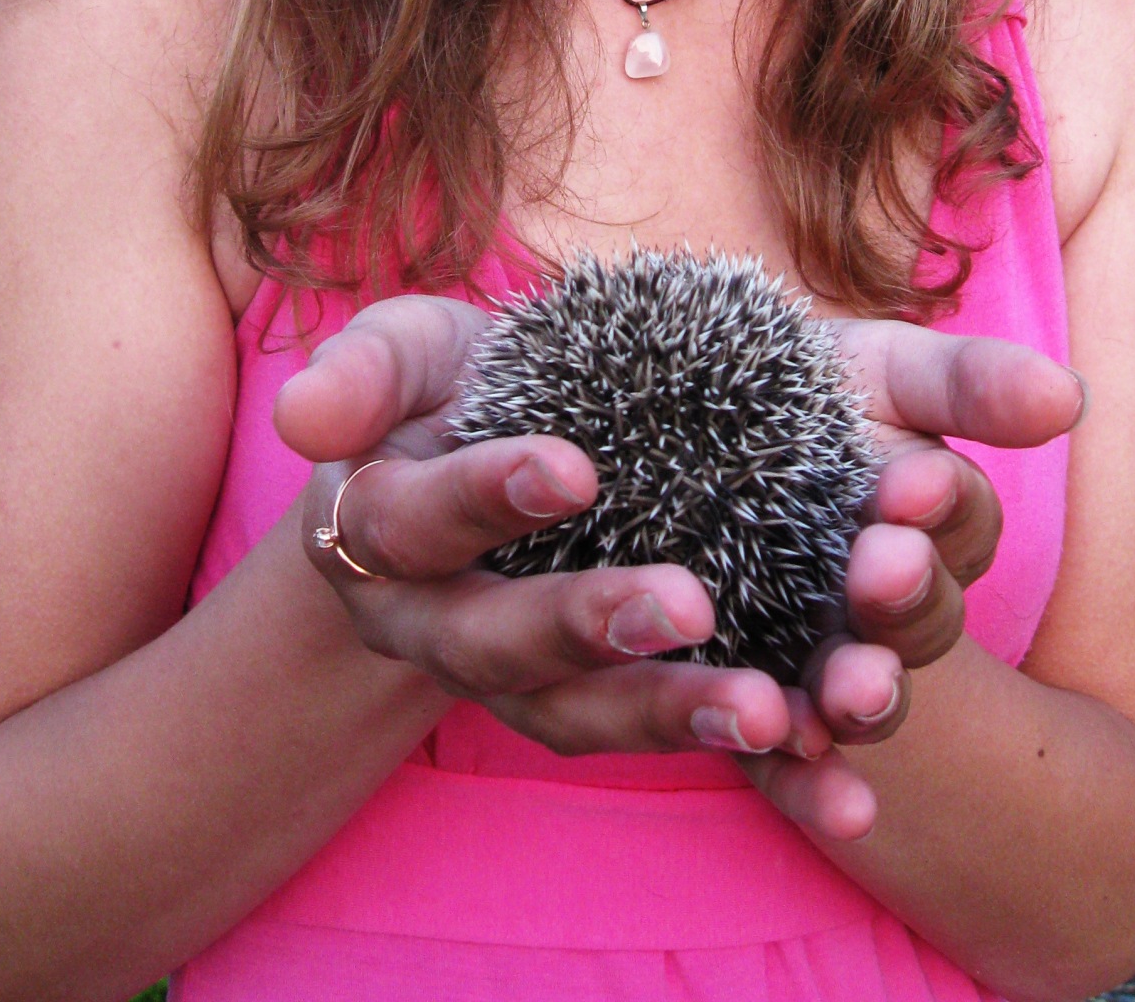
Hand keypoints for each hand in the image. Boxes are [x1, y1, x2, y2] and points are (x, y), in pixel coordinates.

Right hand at [273, 296, 858, 834]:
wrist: (501, 447)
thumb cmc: (455, 388)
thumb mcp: (411, 354)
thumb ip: (365, 368)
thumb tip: (299, 413)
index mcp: (385, 537)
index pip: (416, 523)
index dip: (482, 499)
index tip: (573, 467)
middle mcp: (447, 630)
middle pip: (503, 650)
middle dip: (588, 628)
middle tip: (685, 605)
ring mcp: (532, 683)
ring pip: (590, 718)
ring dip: (677, 717)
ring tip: (771, 713)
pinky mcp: (623, 702)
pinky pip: (678, 747)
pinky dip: (759, 779)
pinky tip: (834, 777)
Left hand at [738, 320, 1085, 833]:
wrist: (665, 416)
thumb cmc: (791, 385)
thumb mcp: (877, 370)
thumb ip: (969, 383)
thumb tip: (1070, 396)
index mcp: (925, 521)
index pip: (958, 521)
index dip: (943, 506)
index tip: (916, 482)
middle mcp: (880, 603)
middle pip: (919, 619)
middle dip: (907, 597)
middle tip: (882, 567)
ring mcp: (812, 658)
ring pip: (859, 697)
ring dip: (868, 698)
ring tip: (854, 688)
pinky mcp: (740, 706)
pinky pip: (776, 759)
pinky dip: (801, 779)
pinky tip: (808, 774)